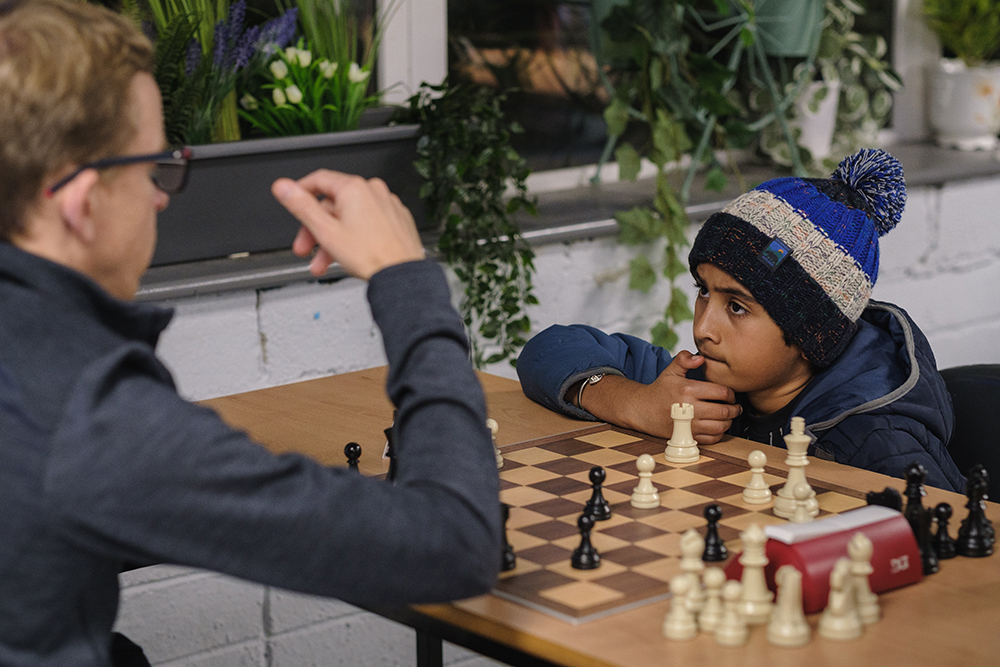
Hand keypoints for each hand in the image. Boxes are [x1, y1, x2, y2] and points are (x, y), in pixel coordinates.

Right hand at [272, 170, 424, 279]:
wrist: (401, 274)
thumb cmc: (371, 256)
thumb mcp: (325, 231)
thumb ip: (301, 206)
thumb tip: (283, 187)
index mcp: (355, 189)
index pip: (319, 180)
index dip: (301, 191)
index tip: (292, 201)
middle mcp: (373, 191)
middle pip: (333, 204)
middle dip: (316, 229)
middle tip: (306, 248)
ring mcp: (387, 204)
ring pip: (351, 216)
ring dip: (333, 238)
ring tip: (324, 261)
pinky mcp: (396, 219)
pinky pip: (369, 222)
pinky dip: (356, 236)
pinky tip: (349, 254)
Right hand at [581, 351, 740, 444]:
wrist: (643, 410)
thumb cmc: (659, 390)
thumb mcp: (670, 371)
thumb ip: (685, 360)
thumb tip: (701, 358)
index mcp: (688, 390)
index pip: (721, 392)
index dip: (731, 394)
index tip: (730, 394)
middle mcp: (690, 408)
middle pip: (724, 411)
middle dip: (735, 409)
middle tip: (736, 407)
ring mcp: (689, 424)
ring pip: (720, 426)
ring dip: (729, 421)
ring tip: (729, 416)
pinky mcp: (687, 436)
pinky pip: (711, 439)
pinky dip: (719, 434)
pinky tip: (718, 427)